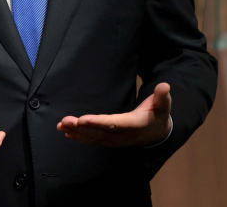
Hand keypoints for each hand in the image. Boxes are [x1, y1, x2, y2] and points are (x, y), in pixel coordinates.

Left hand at [56, 82, 171, 147]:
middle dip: (81, 127)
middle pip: (100, 132)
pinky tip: (68, 133)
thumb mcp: (163, 104)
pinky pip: (94, 140)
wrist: (157, 132)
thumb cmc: (158, 113)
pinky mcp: (110, 141)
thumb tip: (164, 86)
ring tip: (62, 125)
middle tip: (65, 121)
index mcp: (134, 125)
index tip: (83, 119)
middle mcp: (123, 136)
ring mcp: (116, 140)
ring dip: (77, 132)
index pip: (114, 124)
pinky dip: (80, 137)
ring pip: (94, 137)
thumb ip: (162, 96)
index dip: (98, 122)